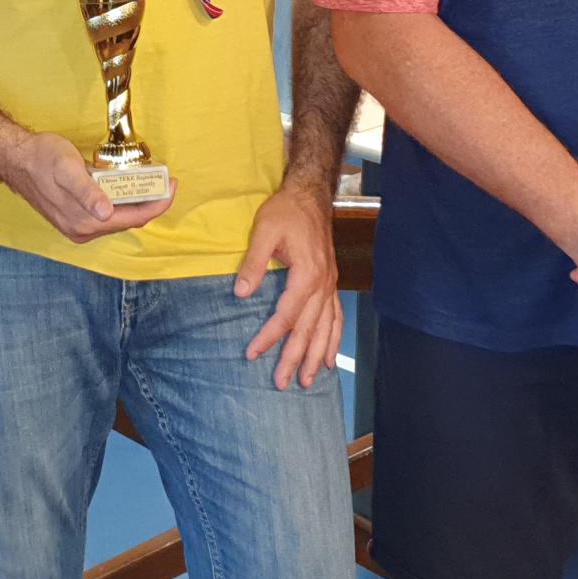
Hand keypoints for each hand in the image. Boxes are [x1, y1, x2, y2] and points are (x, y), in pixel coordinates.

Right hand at [0, 130, 172, 243]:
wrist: (17, 159)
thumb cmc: (42, 158)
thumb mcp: (67, 169)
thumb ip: (87, 192)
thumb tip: (105, 214)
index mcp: (84, 221)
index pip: (134, 218)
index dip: (158, 203)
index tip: (172, 185)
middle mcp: (83, 230)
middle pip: (129, 221)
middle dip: (151, 202)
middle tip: (165, 179)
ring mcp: (78, 227)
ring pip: (119, 219)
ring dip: (136, 202)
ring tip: (150, 181)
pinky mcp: (75, 220)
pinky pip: (108, 216)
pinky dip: (122, 203)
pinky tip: (127, 188)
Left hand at [235, 182, 342, 389]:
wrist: (309, 196)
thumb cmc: (286, 211)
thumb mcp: (264, 231)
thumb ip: (254, 263)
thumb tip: (241, 292)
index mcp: (307, 274)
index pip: (286, 315)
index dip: (269, 336)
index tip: (253, 353)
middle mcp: (322, 285)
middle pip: (308, 330)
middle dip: (295, 358)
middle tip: (281, 382)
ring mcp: (329, 285)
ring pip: (326, 329)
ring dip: (317, 356)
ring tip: (308, 380)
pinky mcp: (330, 283)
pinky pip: (335, 317)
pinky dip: (334, 339)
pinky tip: (331, 357)